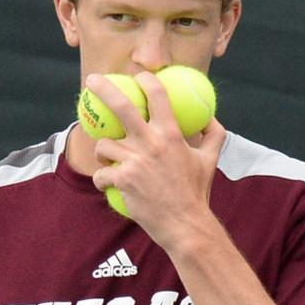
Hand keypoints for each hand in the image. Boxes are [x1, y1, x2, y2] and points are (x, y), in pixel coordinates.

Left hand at [88, 70, 223, 248]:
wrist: (186, 226)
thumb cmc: (197, 194)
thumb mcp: (210, 161)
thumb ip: (212, 134)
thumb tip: (210, 116)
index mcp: (172, 134)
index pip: (156, 94)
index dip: (145, 80)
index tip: (137, 77)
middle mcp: (152, 143)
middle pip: (121, 105)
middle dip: (103, 87)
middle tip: (91, 81)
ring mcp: (135, 161)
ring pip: (104, 145)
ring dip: (102, 152)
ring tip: (107, 160)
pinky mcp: (122, 180)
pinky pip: (101, 173)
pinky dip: (102, 179)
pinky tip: (106, 184)